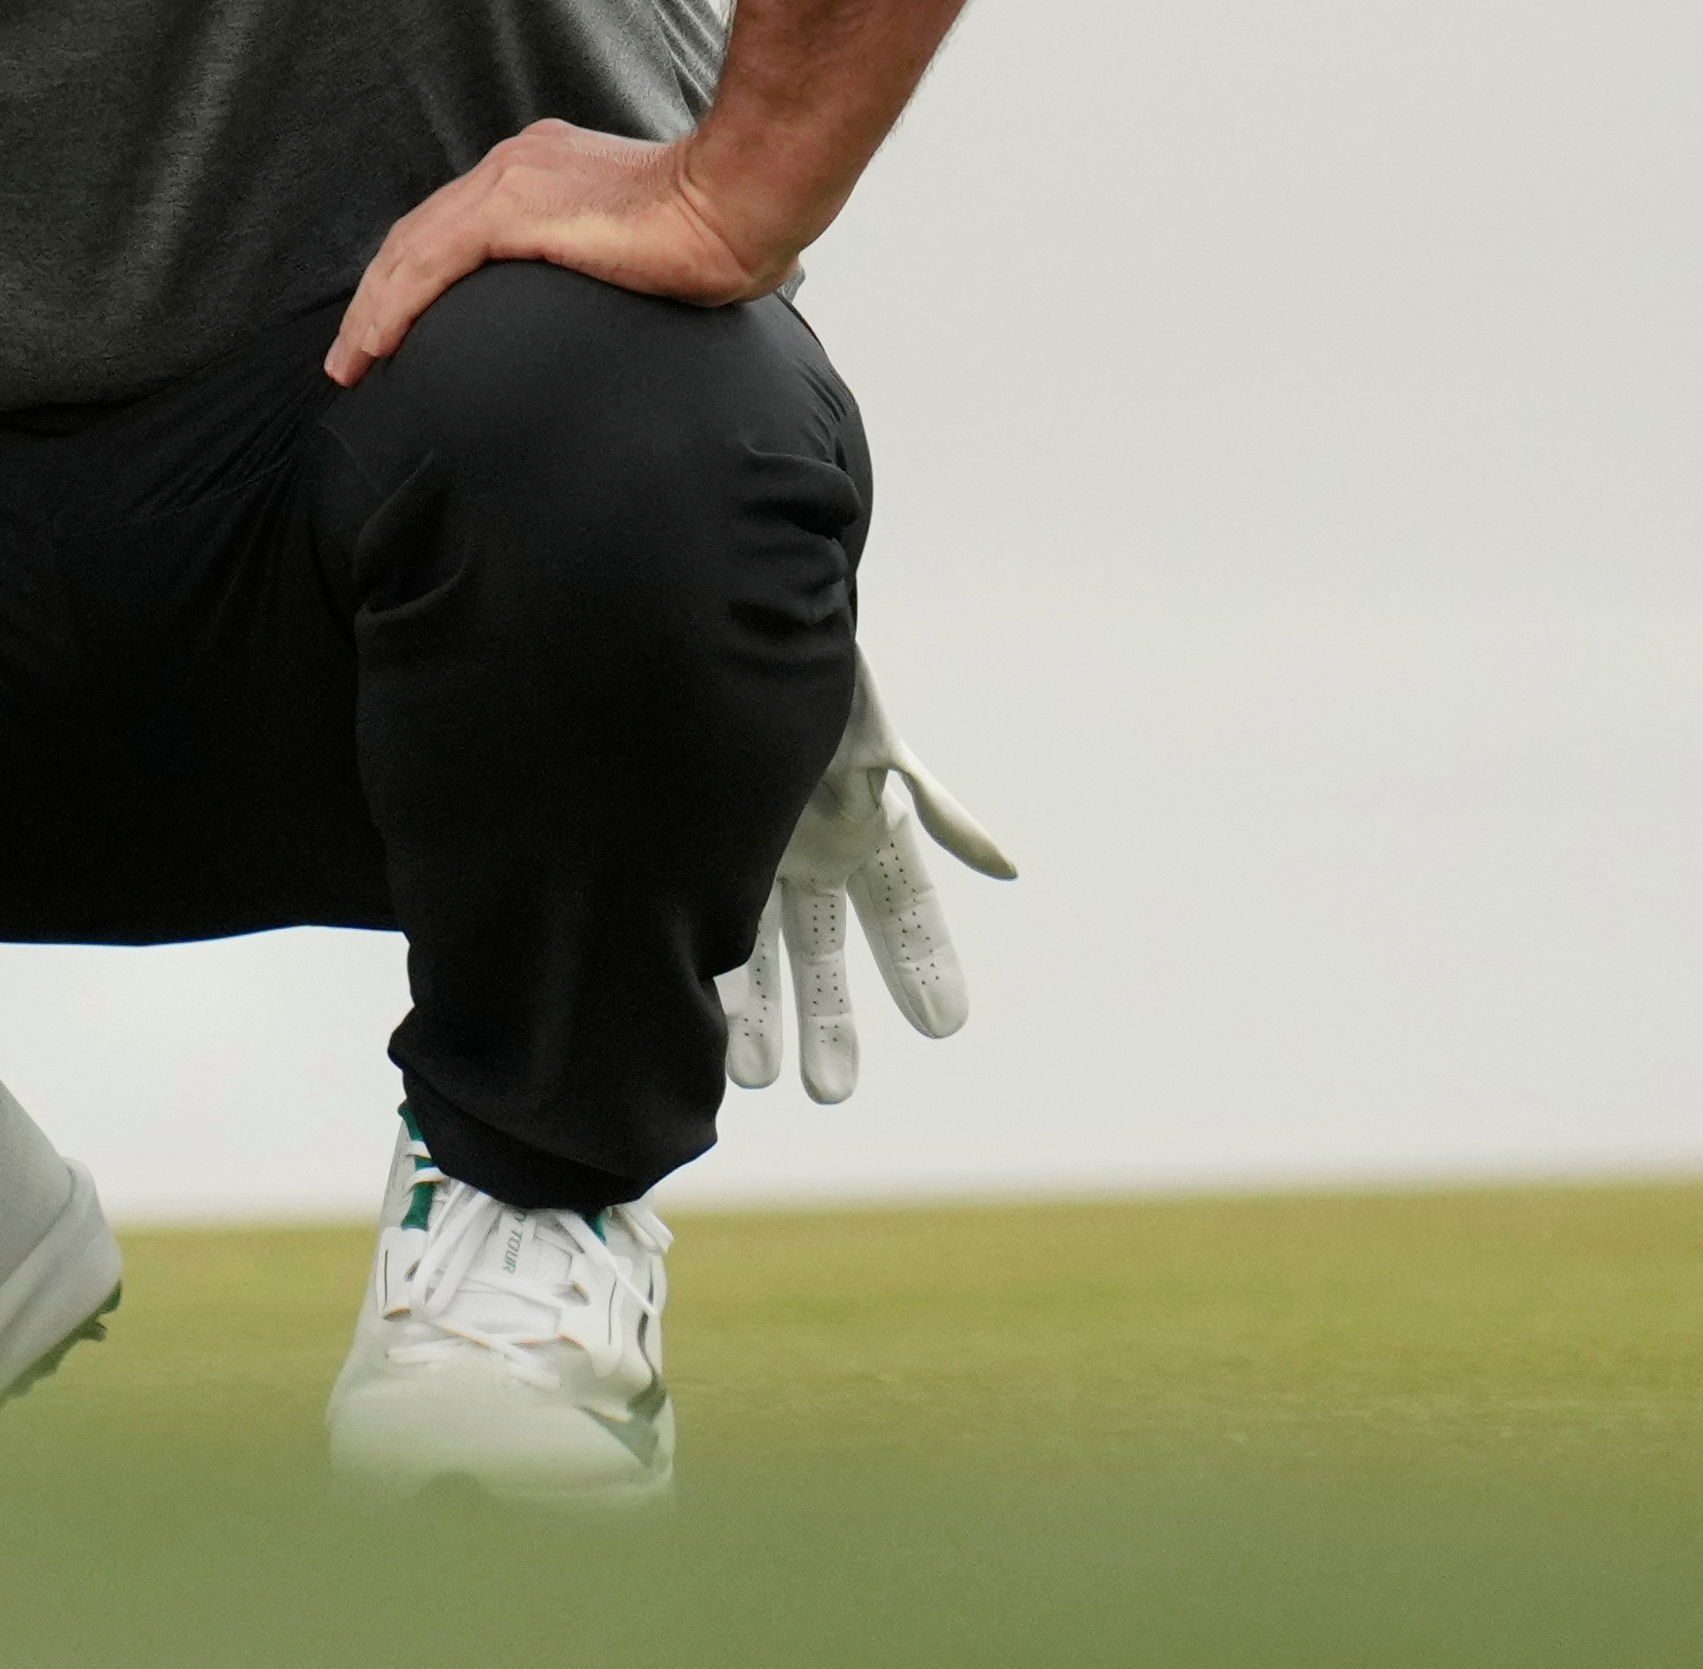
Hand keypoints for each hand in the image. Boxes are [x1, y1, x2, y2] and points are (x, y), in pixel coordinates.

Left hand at [323, 116, 801, 384]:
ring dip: (372, 311)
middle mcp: (516, 162)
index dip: (414, 275)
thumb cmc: (717, 230)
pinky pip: (429, 264)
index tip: (395, 327)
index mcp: (543, 167)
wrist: (740, 201)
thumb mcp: (641, 245)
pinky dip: (394, 307)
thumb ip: (604, 261)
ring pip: (411, 249)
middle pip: (420, 233)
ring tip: (351, 366)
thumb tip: (606, 305)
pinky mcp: (512, 209)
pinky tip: (376, 346)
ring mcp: (511, 179)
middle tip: (354, 356)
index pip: (456, 223)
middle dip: (378, 295)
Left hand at [723, 666, 1018, 1101]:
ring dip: (757, 1009)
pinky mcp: (697, 838)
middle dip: (825, 1017)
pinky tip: (696, 1018)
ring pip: (755, 945)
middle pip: (822, 948)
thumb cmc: (811, 674)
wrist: (721, 614)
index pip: (903, 908)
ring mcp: (747, 845)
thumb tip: (1006, 868)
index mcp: (862, 821)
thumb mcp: (875, 744)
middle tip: (830, 1089)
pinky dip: (705, 967)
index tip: (943, 1025)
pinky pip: (699, 912)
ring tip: (754, 1077)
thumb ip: (935, 810)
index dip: (922, 962)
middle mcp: (806, 845)